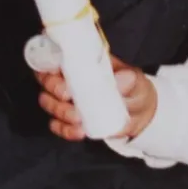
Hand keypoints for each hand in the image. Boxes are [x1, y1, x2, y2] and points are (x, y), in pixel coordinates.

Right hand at [37, 57, 156, 140]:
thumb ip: (129, 79)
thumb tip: (122, 78)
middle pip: (46, 80)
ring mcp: (69, 101)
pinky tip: (79, 131)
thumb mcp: (136, 80)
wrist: (140, 114)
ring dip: (58, 110)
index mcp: (83, 64)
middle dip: (53, 88)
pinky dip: (64, 129)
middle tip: (67, 96)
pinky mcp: (71, 122)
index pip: (56, 57)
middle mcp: (71, 80)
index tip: (57, 72)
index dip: (49, 63)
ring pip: (48, 102)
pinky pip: (57, 126)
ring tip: (77, 117)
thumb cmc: (135, 89)